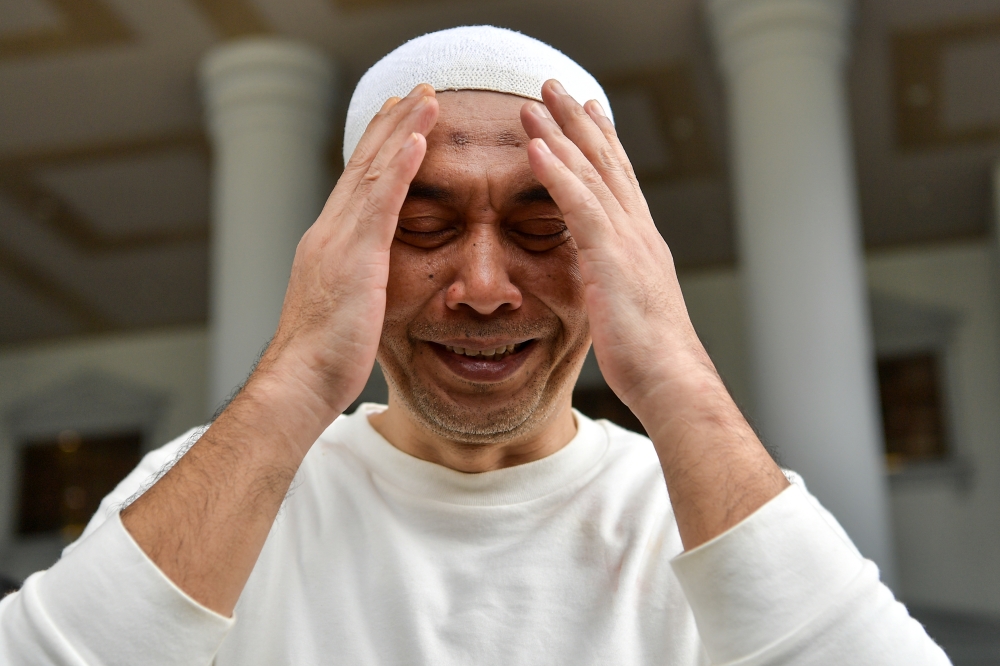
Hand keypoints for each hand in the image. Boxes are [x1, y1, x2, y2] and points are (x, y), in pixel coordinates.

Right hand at [252, 85, 438, 431]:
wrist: (299, 381)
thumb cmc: (322, 361)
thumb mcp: (343, 311)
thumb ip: (357, 286)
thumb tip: (369, 285)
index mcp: (328, 244)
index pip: (357, 185)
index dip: (377, 149)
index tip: (396, 119)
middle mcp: (329, 233)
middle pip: (364, 166)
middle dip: (391, 125)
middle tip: (415, 92)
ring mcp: (339, 241)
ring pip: (374, 172)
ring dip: (402, 131)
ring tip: (427, 99)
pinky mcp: (355, 257)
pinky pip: (382, 202)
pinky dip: (399, 167)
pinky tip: (418, 139)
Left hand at [519, 80, 711, 422]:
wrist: (671, 378)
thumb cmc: (649, 357)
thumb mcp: (627, 309)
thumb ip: (611, 283)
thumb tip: (598, 280)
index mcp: (640, 243)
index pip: (618, 181)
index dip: (602, 143)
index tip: (586, 112)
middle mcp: (638, 232)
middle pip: (606, 163)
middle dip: (579, 122)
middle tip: (557, 88)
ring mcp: (627, 240)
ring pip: (591, 173)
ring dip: (561, 134)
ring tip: (535, 101)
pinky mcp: (612, 257)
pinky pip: (579, 205)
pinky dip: (558, 172)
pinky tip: (537, 146)